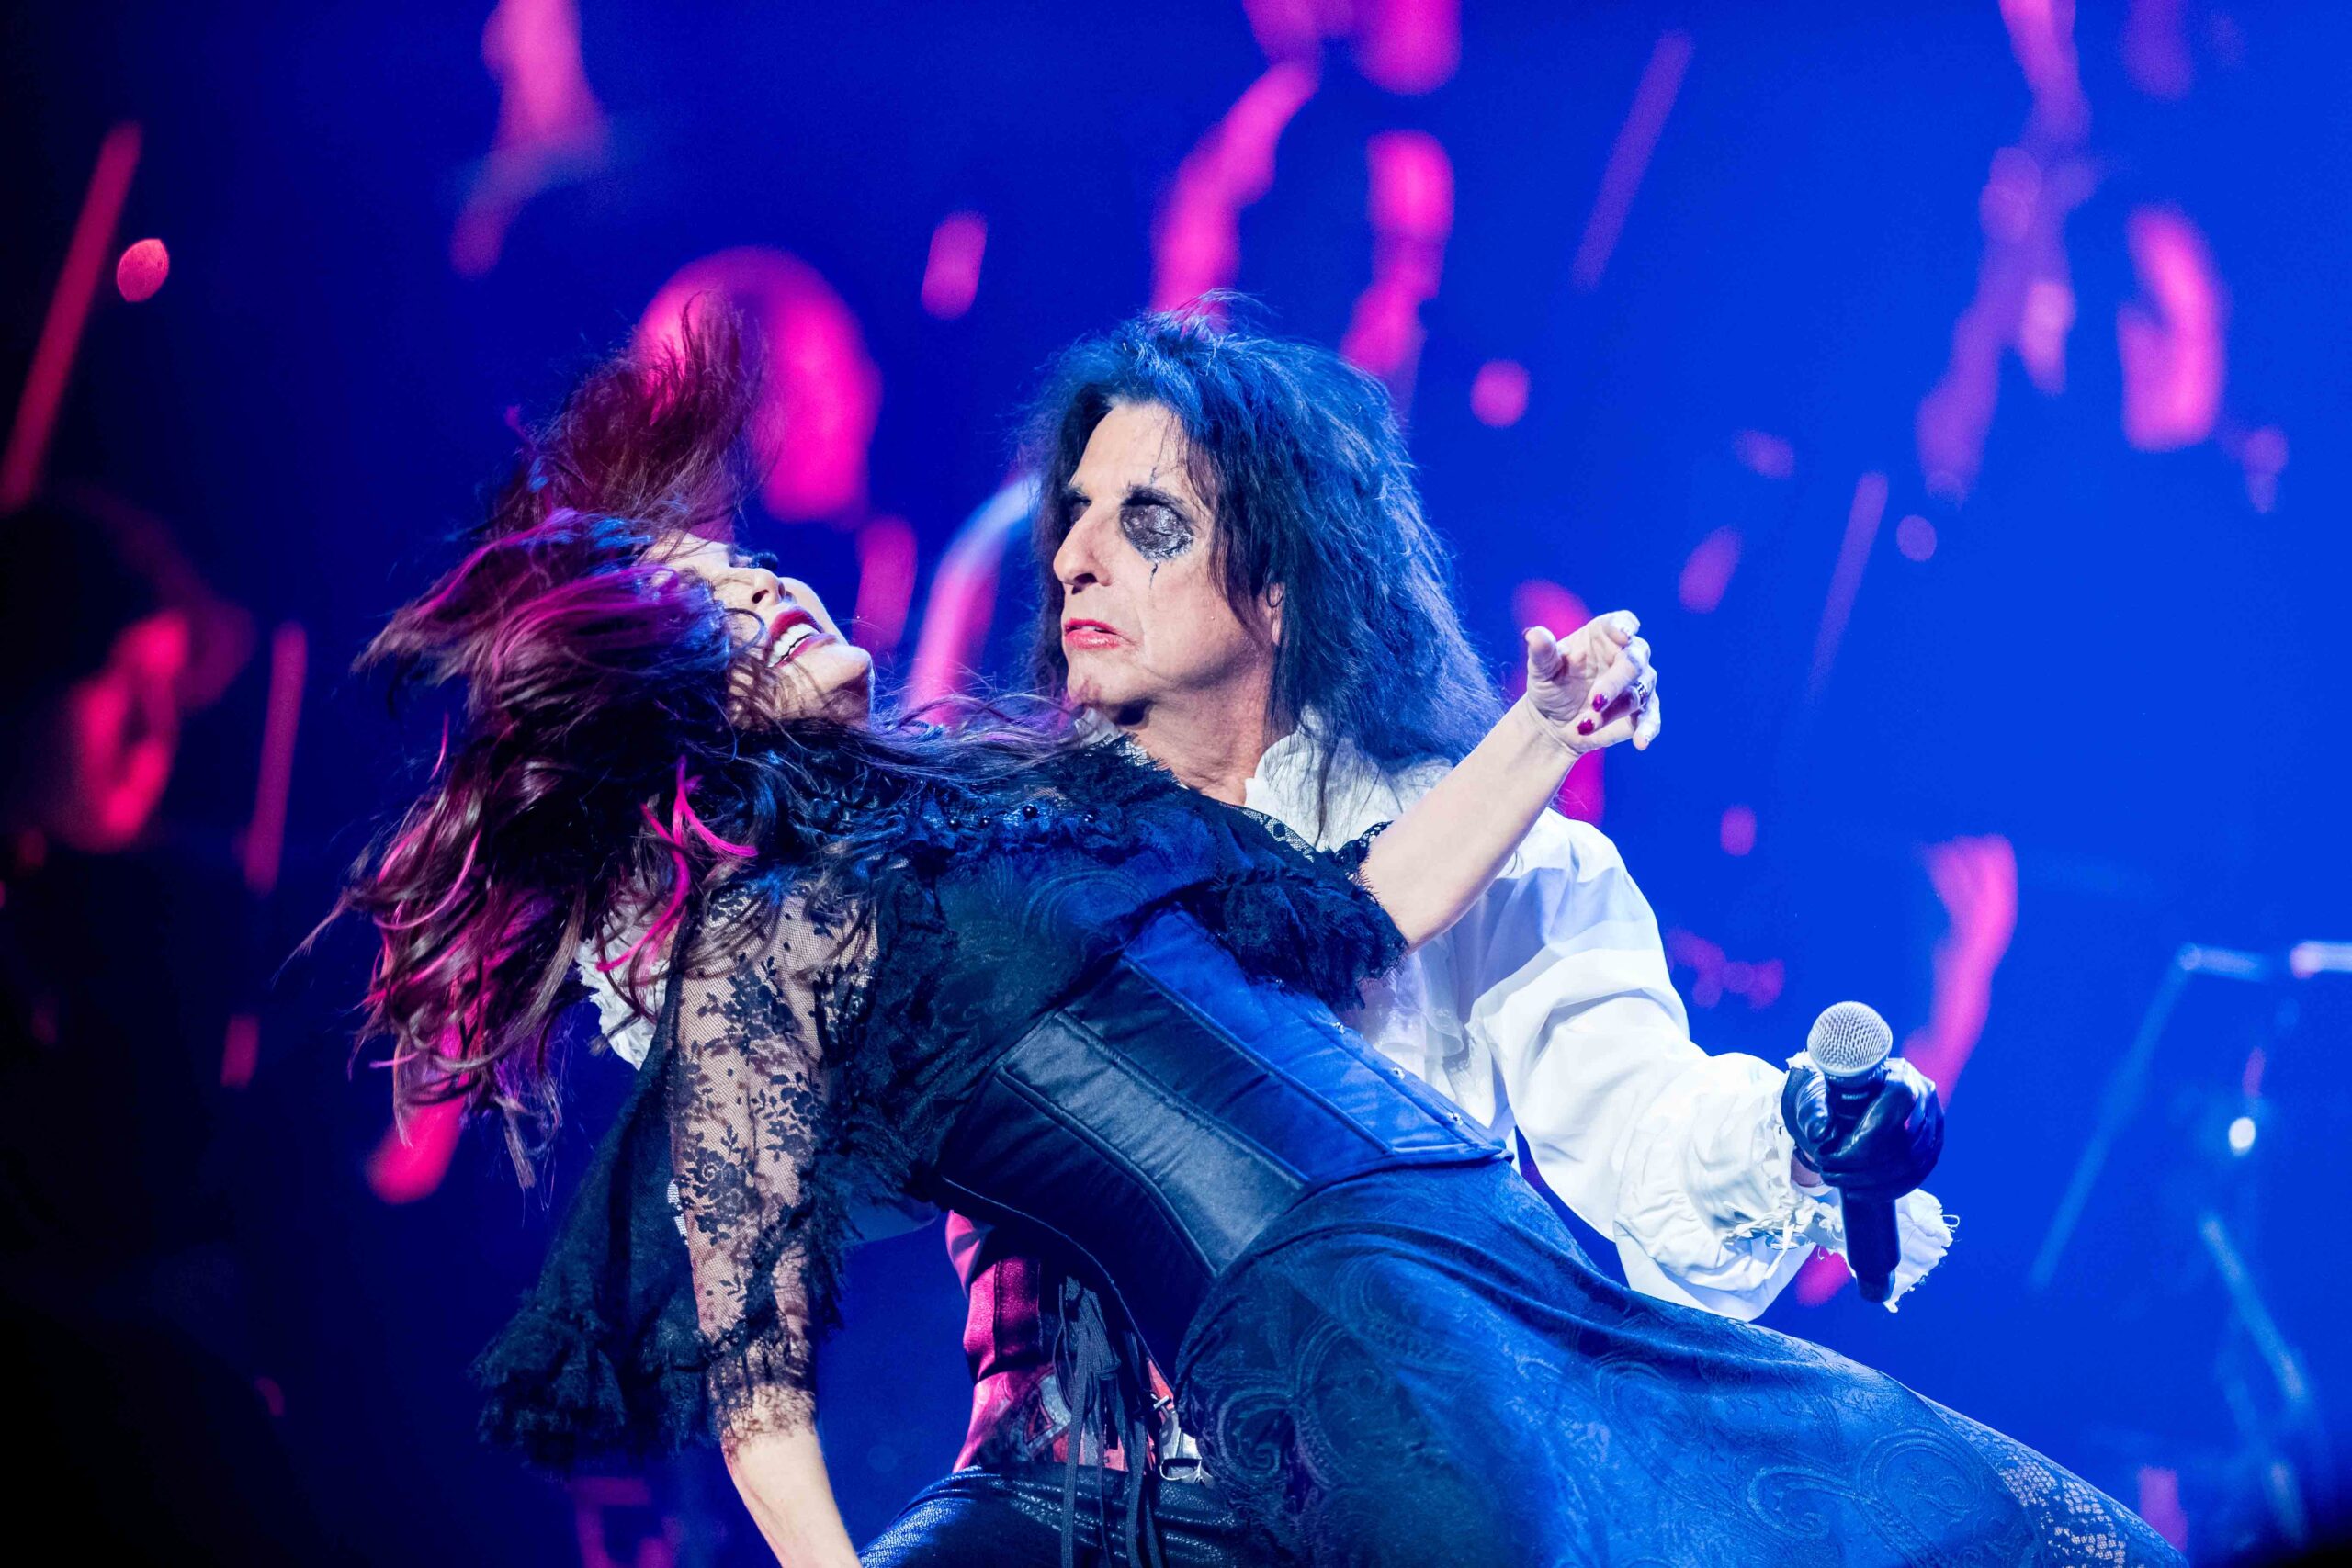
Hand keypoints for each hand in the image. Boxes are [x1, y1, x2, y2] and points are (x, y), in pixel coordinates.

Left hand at [1522, 611, 1659, 755]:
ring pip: (1638, 692)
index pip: (1622, 623)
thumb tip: (1533, 634)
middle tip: (1595, 701)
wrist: (1552, 724)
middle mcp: (1626, 655)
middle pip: (1634, 660)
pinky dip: (1647, 729)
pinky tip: (1640, 742)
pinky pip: (1651, 717)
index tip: (1623, 634)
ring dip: (1613, 711)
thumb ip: (1542, 651)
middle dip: (1616, 681)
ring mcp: (1637, 683)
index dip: (1624, 627)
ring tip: (1585, 725)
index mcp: (1603, 635)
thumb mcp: (1541, 669)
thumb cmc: (1549, 686)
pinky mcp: (1642, 711)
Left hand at [1781, 1058, 1944, 1200]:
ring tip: (1844, 1187)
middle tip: (1831, 1177)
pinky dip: (1891, 1189)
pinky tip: (1864, 1193)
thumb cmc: (1838, 1088)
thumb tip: (1818, 1135)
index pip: (1885, 1124)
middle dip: (1862, 1171)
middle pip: (1901, 1148)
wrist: (1859, 1083)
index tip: (1827, 1161)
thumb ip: (1817, 1113)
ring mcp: (1935, 1118)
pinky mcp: (1936, 1139)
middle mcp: (1924, 1095)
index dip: (1856, 1151)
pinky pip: (1920, 1173)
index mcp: (1899, 1076)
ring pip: (1913, 1164)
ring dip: (1875, 1184)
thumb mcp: (1823, 1091)